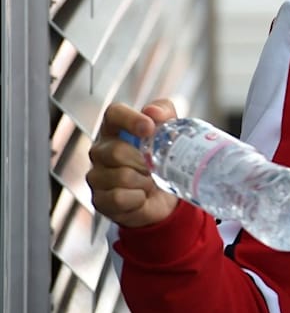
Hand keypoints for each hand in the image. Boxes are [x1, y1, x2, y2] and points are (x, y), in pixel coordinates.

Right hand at [87, 99, 180, 228]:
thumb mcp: (169, 131)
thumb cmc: (161, 159)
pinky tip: (141, 195)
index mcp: (115, 129)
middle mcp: (100, 151)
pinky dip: (138, 198)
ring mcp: (96, 176)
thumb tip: (153, 112)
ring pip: (121, 176)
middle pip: (116, 151)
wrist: (164, 195)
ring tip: (150, 182)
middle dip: (143, 161)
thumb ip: (163, 112)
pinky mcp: (99, 200)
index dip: (130, 119)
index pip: (113, 114)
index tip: (149, 128)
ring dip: (144, 181)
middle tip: (156, 167)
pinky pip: (119, 197)